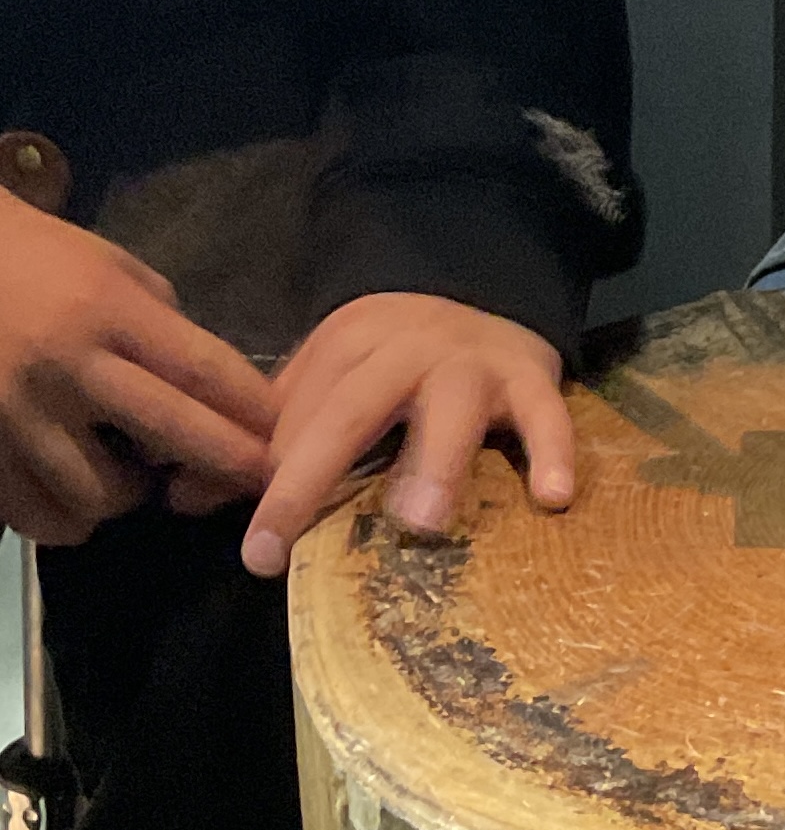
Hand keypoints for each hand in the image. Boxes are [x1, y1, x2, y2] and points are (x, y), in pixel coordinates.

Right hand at [0, 192, 275, 546]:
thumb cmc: (42, 259)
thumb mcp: (116, 271)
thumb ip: (164, 329)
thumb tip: (215, 392)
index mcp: (109, 310)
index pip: (204, 370)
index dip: (255, 410)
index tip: (291, 435)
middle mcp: (68, 364)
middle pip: (172, 433)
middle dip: (228, 465)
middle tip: (258, 482)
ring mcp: (18, 413)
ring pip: (101, 494)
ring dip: (132, 497)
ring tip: (131, 475)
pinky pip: (40, 515)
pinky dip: (69, 516)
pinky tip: (76, 492)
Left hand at [242, 294, 571, 576]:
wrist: (488, 283)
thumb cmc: (398, 357)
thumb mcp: (329, 377)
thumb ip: (271, 437)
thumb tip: (186, 497)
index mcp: (349, 344)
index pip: (300, 412)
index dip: (271, 477)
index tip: (254, 546)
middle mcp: (408, 346)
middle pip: (353, 408)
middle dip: (310, 476)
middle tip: (277, 546)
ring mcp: (474, 361)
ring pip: (453, 403)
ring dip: (436, 459)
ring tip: (420, 522)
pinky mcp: (535, 377)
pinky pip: (548, 413)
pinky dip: (553, 451)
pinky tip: (552, 498)